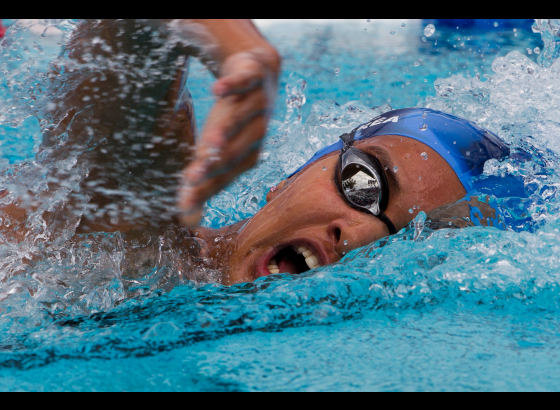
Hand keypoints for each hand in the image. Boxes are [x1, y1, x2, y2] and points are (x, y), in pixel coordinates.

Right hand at [178, 48, 279, 225]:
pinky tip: (216, 91)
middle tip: (192, 179)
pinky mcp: (253, 77)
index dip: (204, 190)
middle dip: (215, 164)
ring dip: (226, 131)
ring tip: (209, 142)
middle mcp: (256, 133)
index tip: (183, 206)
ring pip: (240, 119)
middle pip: (234, 151)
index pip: (224, 176)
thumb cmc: (233, 120)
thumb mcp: (217, 149)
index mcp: (247, 155)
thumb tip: (186, 222)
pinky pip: (244, 82)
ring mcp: (257, 104)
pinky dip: (232, 86)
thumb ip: (203, 183)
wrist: (256, 71)